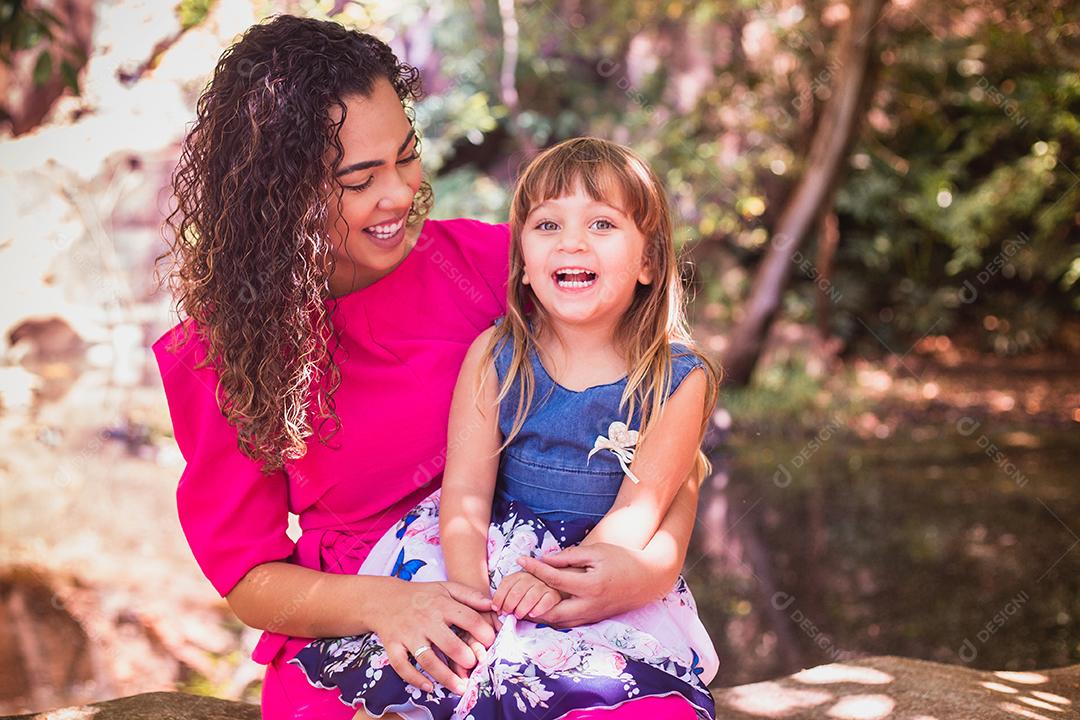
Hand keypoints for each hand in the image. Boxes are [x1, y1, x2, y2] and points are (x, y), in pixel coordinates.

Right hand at [369, 579, 497, 694]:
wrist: (384, 598)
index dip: (484, 633)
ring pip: (427, 659)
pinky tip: (428, 687)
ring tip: (461, 687)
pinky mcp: (392, 645)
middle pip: (449, 643)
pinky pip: (402, 666)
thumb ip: (470, 595)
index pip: (469, 619)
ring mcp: (408, 634)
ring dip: (445, 677)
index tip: (491, 644)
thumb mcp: (446, 588)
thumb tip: (493, 605)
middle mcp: (426, 620)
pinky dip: (414, 679)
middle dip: (465, 658)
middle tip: (474, 665)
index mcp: (442, 604)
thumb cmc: (422, 596)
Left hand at [491, 570, 561, 619]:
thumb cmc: (527, 596)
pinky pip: (546, 601)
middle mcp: (531, 577)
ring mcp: (543, 585)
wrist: (549, 594)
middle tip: (507, 613)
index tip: (496, 609)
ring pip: (531, 596)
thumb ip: (505, 598)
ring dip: (522, 607)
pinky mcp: (554, 594)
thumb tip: (495, 609)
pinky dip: (538, 608)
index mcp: (518, 575)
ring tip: (518, 615)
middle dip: (509, 604)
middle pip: (517, 591)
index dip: (499, 598)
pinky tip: (532, 614)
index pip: (506, 584)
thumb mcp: (514, 593)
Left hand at [515, 543, 673, 626]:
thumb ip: (569, 557)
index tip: (519, 560)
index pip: (554, 579)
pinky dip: (552, 618)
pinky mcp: (594, 620)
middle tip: (513, 595)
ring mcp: (592, 616)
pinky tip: (541, 609)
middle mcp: (590, 605)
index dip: (535, 569)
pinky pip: (568, 623)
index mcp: (590, 586)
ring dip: (539, 615)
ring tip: (521, 604)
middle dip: (529, 604)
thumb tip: (545, 559)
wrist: (648, 578)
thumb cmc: (622, 559)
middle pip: (551, 611)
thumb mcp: (596, 552)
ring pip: (559, 622)